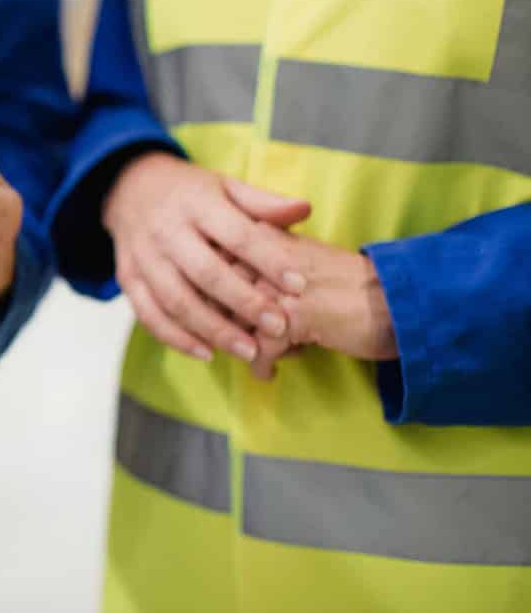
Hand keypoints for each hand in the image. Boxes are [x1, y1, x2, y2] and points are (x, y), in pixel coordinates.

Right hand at [103, 152, 310, 368]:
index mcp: (197, 204)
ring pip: (176, 300)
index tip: (299, 285)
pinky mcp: (127, 278)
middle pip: (205, 273)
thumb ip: (262, 202)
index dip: (269, 261)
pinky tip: (206, 353)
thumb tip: (304, 209)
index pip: (237, 235)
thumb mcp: (225, 186)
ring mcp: (143, 257)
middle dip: (243, 303)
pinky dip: (176, 338)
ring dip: (213, 330)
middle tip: (278, 327)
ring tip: (249, 351)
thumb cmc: (190, 193)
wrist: (128, 189)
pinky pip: (148, 314)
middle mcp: (166, 231)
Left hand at [222, 183, 397, 368]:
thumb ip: (265, 266)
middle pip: (218, 295)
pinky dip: (262, 366)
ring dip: (245, 345)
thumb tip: (231, 292)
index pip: (214, 264)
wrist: (398, 301)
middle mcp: (267, 256)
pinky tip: (270, 373)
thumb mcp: (302, 262)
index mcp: (266, 238)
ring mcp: (279, 285)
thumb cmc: (349, 286)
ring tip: (261, 356)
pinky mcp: (295, 316)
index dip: (213, 296)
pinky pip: (259, 349)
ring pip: (235, 323)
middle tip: (240, 341)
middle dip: (227, 324)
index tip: (221, 316)